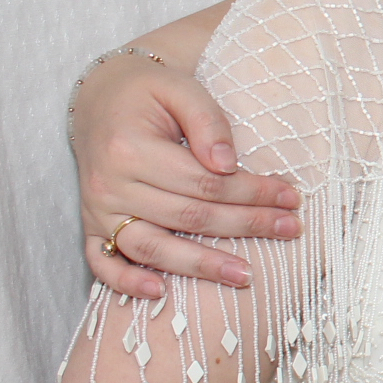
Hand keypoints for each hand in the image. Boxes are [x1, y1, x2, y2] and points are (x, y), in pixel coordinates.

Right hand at [75, 50, 299, 297]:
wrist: (100, 96)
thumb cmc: (149, 92)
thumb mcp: (181, 89)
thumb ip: (208, 122)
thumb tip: (229, 165)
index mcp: (130, 148)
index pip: (204, 182)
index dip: (252, 192)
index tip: (292, 197)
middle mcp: (109, 185)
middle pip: (188, 217)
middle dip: (245, 225)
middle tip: (291, 230)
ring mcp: (97, 210)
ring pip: (152, 248)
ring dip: (201, 266)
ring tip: (245, 276)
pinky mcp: (90, 226)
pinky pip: (103, 263)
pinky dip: (126, 282)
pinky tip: (160, 293)